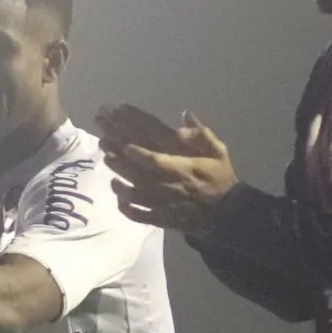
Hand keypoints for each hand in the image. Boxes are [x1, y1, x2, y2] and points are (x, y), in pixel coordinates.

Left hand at [95, 104, 239, 234]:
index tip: (125, 145)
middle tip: (104, 147)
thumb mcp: (218, 152)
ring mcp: (163, 205)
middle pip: (138, 175)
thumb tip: (185, 113)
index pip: (156, 160)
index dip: (139, 154)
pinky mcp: (160, 219)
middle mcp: (169, 187)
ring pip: (135, 195)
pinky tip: (118, 199)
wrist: (227, 213)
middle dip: (119, 161)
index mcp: (183, 170)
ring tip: (109, 172)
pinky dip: (127, 209)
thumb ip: (201, 133)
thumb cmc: (220, 178)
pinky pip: (139, 216)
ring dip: (119, 184)